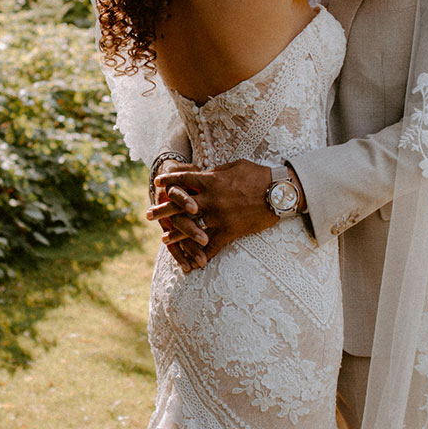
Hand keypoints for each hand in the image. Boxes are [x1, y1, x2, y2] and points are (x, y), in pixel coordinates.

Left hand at [148, 159, 276, 266]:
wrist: (279, 192)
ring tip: (164, 239)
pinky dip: (204, 254)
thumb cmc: (259, 175)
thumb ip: (216, 171)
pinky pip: (214, 245)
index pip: (184, 179)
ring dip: (177, 234)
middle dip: (163, 210)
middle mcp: (211, 200)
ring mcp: (219, 217)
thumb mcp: (235, 166)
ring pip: (192, 228)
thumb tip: (204, 172)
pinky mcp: (231, 231)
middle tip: (148, 215)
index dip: (170, 181)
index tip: (158, 183)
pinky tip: (195, 261)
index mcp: (211, 181)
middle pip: (180, 206)